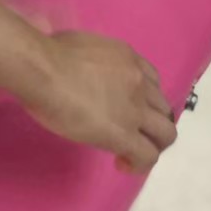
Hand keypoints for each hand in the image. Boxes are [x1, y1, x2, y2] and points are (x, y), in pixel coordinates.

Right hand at [19, 30, 176, 173]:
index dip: (145, 98)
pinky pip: (148, 156)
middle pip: (164, 109)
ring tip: (130, 152)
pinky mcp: (125, 134)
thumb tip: (84, 71)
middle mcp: (139, 82)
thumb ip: (95, 61)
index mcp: (128, 58)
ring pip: (166, 134)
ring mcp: (136, 110)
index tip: (126, 107)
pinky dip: (139, 163)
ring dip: (152, 144)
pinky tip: (122, 163)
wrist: (45, 71)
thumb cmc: (50, 54)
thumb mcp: (83, 46)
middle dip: (153, 123)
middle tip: (132, 132)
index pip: (153, 81)